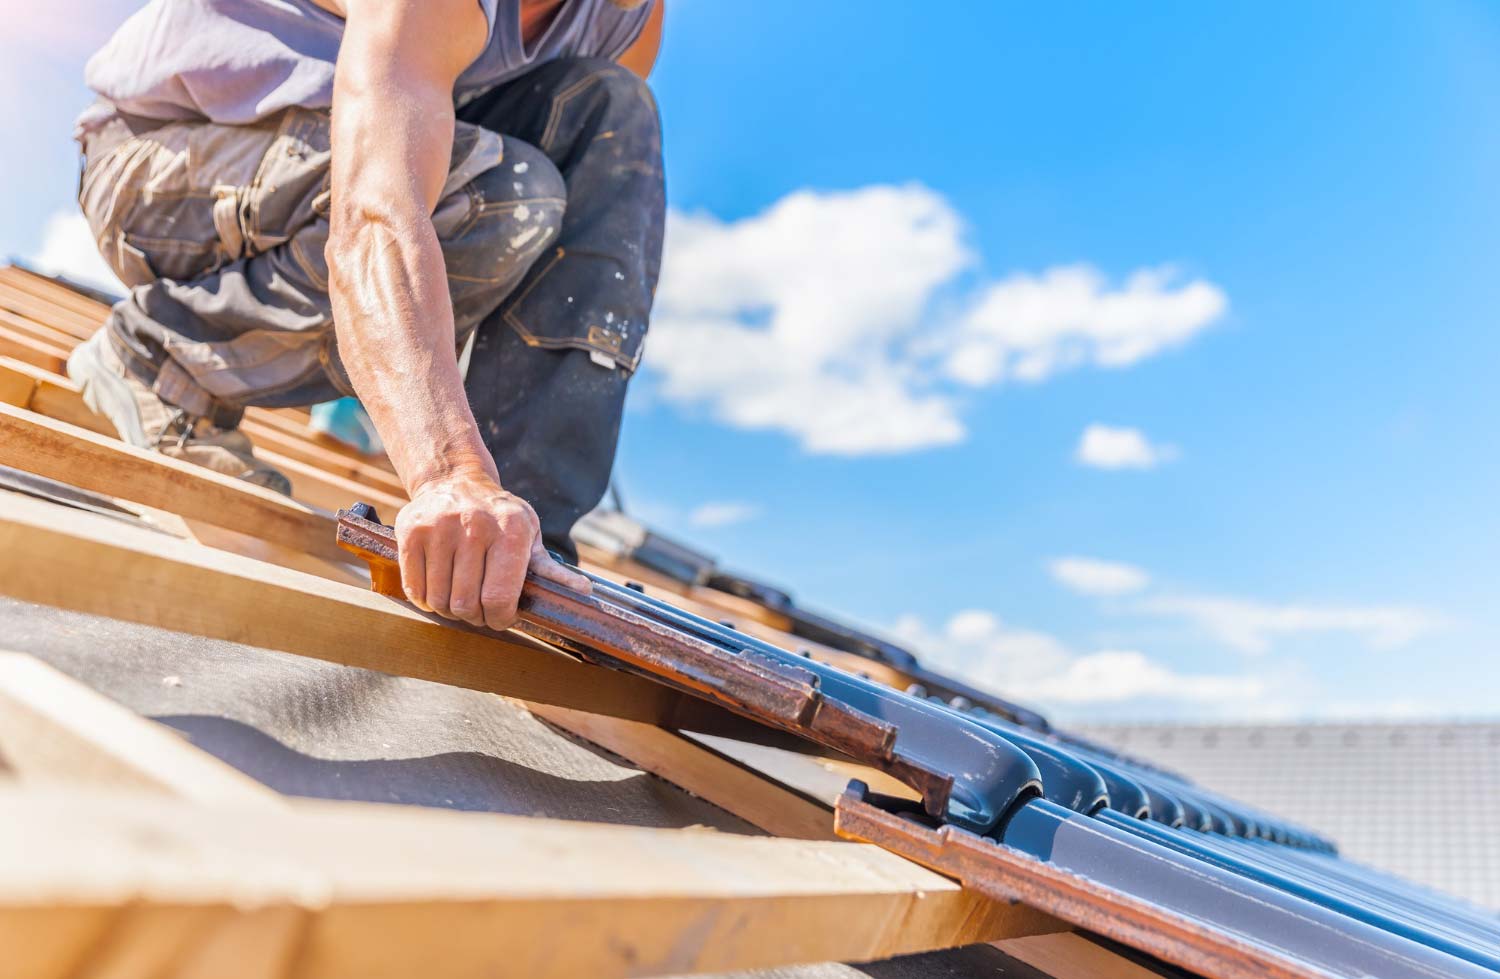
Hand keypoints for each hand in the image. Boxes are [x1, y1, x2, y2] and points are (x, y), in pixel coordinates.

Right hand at [395, 473, 589, 629]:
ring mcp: (439, 527)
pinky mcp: (411, 531)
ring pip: (439, 600)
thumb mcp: (531, 536)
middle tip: (478, 611)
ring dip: (448, 610)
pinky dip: (425, 600)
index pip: (498, 597)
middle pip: (466, 604)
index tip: (501, 618)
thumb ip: (551, 569)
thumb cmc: (500, 517)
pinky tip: (437, 589)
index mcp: (511, 530)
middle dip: (475, 617)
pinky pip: (414, 588)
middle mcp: (474, 525)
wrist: (456, 481)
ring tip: (458, 598)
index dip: (500, 619)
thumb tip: (584, 592)